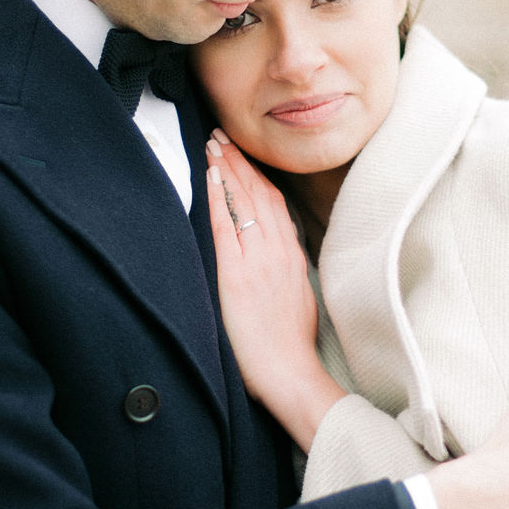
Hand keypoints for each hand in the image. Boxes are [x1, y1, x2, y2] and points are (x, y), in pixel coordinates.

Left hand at [206, 131, 345, 450]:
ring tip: (213, 143)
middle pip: (260, 193)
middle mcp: (277, 252)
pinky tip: (211, 175)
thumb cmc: (289, 347)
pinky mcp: (237, 275)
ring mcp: (258, 261)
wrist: (290, 373)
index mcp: (291, 257)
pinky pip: (226, 226)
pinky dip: (219, 197)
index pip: (275, 204)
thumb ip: (286, 273)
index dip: (258, 175)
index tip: (245, 154)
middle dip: (241, 160)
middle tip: (223, 134)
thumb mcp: (298, 299)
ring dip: (228, 168)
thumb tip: (277, 258)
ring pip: (243, 201)